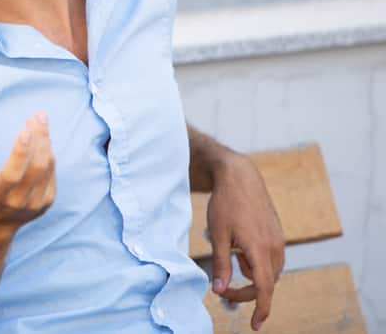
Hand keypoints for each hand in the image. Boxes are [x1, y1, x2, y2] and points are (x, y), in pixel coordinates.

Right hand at [0, 112, 55, 232]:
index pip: (12, 175)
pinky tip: (41, 138)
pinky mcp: (46, 201)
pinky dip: (47, 152)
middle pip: (36, 168)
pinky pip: (51, 171)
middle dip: (39, 138)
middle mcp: (18, 202)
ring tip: (39, 120)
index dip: (20, 153)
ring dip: (45, 141)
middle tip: (38, 116)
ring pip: (46, 167)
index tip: (25, 130)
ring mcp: (35, 203)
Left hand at [208, 151, 284, 330]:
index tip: (255, 325)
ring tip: (230, 259)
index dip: (261, 309)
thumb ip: (221, 264)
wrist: (240, 177)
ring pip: (269, 271)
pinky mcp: (277, 235)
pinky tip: (240, 250)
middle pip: (266, 283)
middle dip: (246, 292)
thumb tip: (220, 290)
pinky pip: (269, 259)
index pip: (264, 287)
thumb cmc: (225, 204)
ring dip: (252, 276)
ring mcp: (278, 240)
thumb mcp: (218, 235)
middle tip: (222, 291)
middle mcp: (274, 247)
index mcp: (259, 248)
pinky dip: (256, 263)